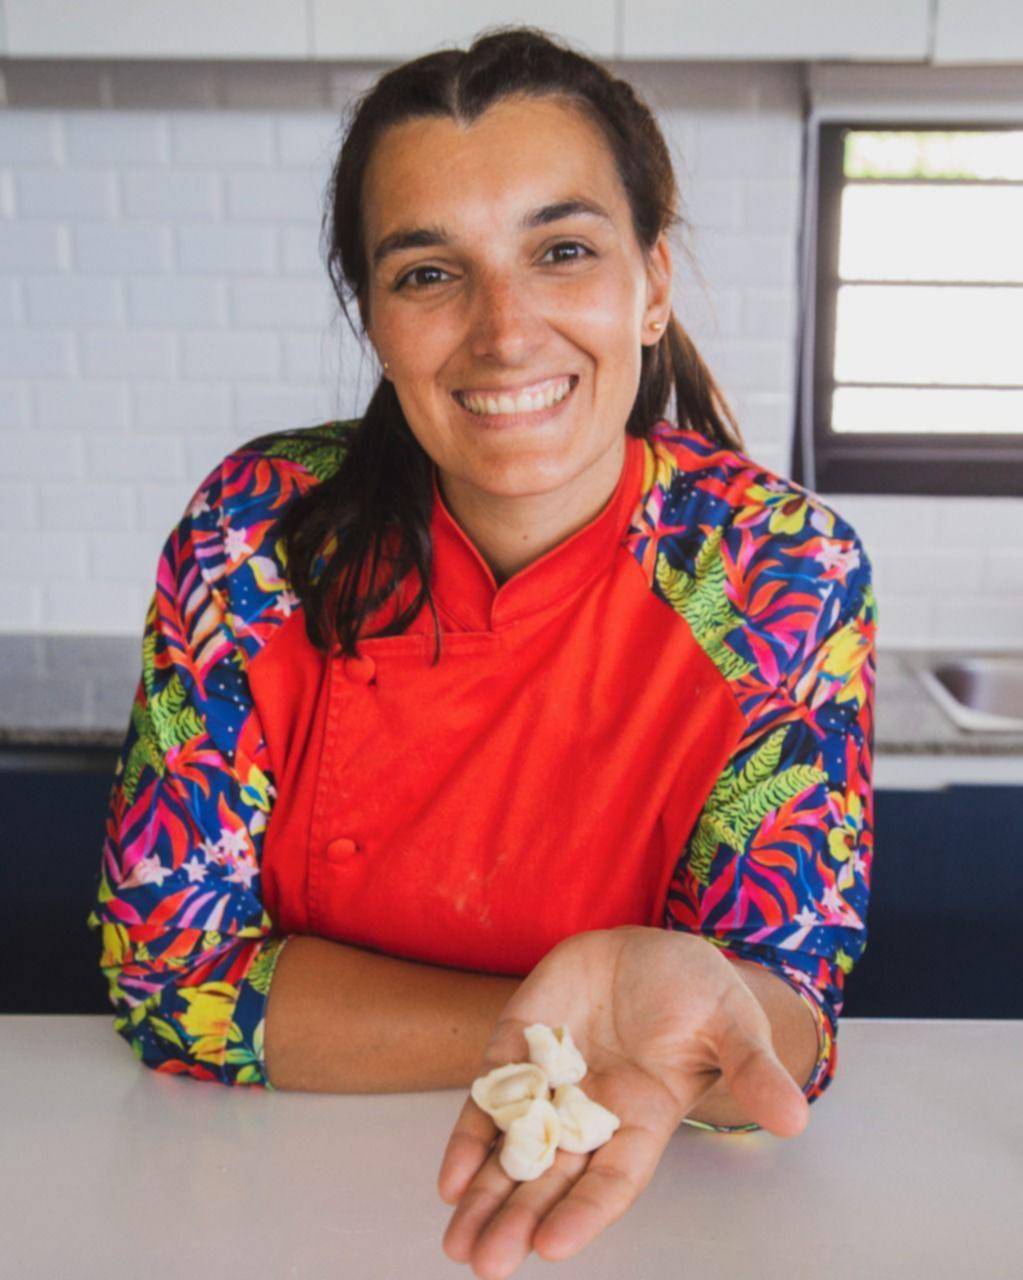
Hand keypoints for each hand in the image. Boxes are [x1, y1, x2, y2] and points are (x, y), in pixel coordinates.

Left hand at [437, 925, 809, 1279]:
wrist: (649, 944)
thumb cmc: (698, 990)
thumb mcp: (731, 1022)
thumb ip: (751, 1069)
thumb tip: (796, 1117)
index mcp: (643, 1119)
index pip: (612, 1180)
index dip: (585, 1213)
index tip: (552, 1248)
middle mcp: (590, 1113)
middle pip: (551, 1179)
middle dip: (518, 1220)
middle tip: (484, 1263)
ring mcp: (550, 1082)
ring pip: (511, 1150)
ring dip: (485, 1195)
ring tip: (457, 1240)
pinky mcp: (518, 1045)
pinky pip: (489, 1097)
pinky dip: (470, 1136)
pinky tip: (451, 1177)